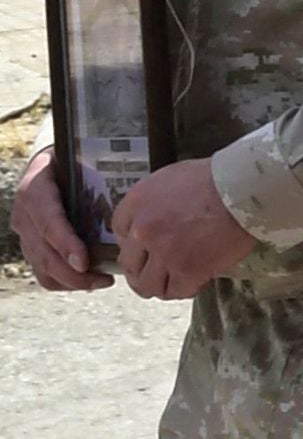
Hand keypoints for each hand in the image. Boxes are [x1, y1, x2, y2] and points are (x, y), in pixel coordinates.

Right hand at [10, 147, 105, 291]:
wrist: (52, 163)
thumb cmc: (76, 159)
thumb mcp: (84, 157)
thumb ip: (103, 171)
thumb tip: (141, 188)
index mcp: (35, 188)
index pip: (47, 221)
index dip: (64, 244)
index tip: (84, 262)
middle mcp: (24, 213)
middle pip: (43, 252)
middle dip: (72, 272)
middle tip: (104, 280)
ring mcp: (25, 232)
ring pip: (42, 266)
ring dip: (72, 280)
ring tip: (103, 281)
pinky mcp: (30, 245)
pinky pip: (42, 272)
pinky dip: (64, 282)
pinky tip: (90, 280)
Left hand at [109, 160, 259, 300]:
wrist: (244, 190)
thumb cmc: (216, 178)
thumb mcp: (171, 178)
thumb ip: (155, 201)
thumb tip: (157, 216)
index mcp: (136, 204)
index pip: (118, 233)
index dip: (132, 243)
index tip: (145, 248)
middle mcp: (143, 231)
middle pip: (128, 264)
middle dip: (141, 270)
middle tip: (155, 272)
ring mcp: (164, 253)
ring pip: (147, 285)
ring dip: (158, 286)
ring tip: (172, 283)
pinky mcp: (188, 270)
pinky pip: (175, 291)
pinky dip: (183, 289)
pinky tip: (194, 282)